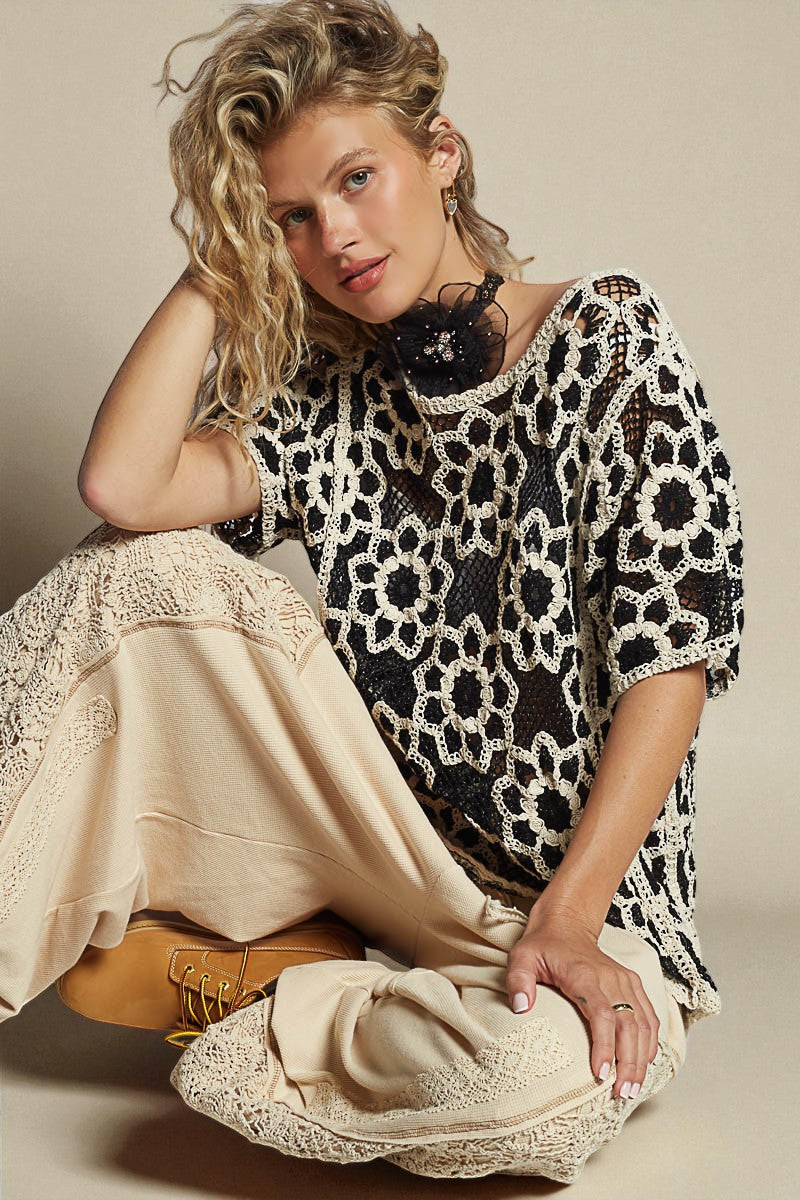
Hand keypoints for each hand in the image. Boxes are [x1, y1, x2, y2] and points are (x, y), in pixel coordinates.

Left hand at [505, 902, 660, 1099]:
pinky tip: (645, 1064)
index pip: (603, 1015)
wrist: (567, 923)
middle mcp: (611, 979)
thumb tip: (521, 1008)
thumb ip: (518, 981)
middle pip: (629, 1026)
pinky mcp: (633, 984)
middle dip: (629, 1063)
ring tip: (633, 1089)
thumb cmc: (543, 945)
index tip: (601, 1075)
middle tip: (623, 1095)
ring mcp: (625, 981)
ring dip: (642, 1058)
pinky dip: (650, 1042)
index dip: (605, 1046)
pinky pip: (649, 1015)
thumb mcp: (522, 957)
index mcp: (585, 975)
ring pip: (643, 1024)